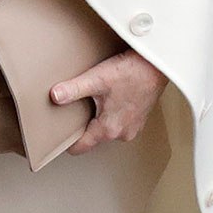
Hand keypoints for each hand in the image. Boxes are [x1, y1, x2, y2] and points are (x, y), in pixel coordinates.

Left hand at [52, 50, 166, 154]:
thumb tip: (55, 96)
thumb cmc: (132, 72)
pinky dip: (113, 114)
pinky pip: (119, 123)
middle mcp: (122, 133)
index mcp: (109, 129)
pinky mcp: (139, 119)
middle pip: (93, 137)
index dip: (68, 142)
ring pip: (107, 129)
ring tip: (96, 100)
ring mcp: (132, 127)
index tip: (60, 134)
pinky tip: (112, 98)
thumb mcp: (97, 79)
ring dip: (100, 119)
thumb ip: (73, 89)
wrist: (157, 65)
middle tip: (77, 109)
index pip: (81, 147)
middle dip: (84, 125)